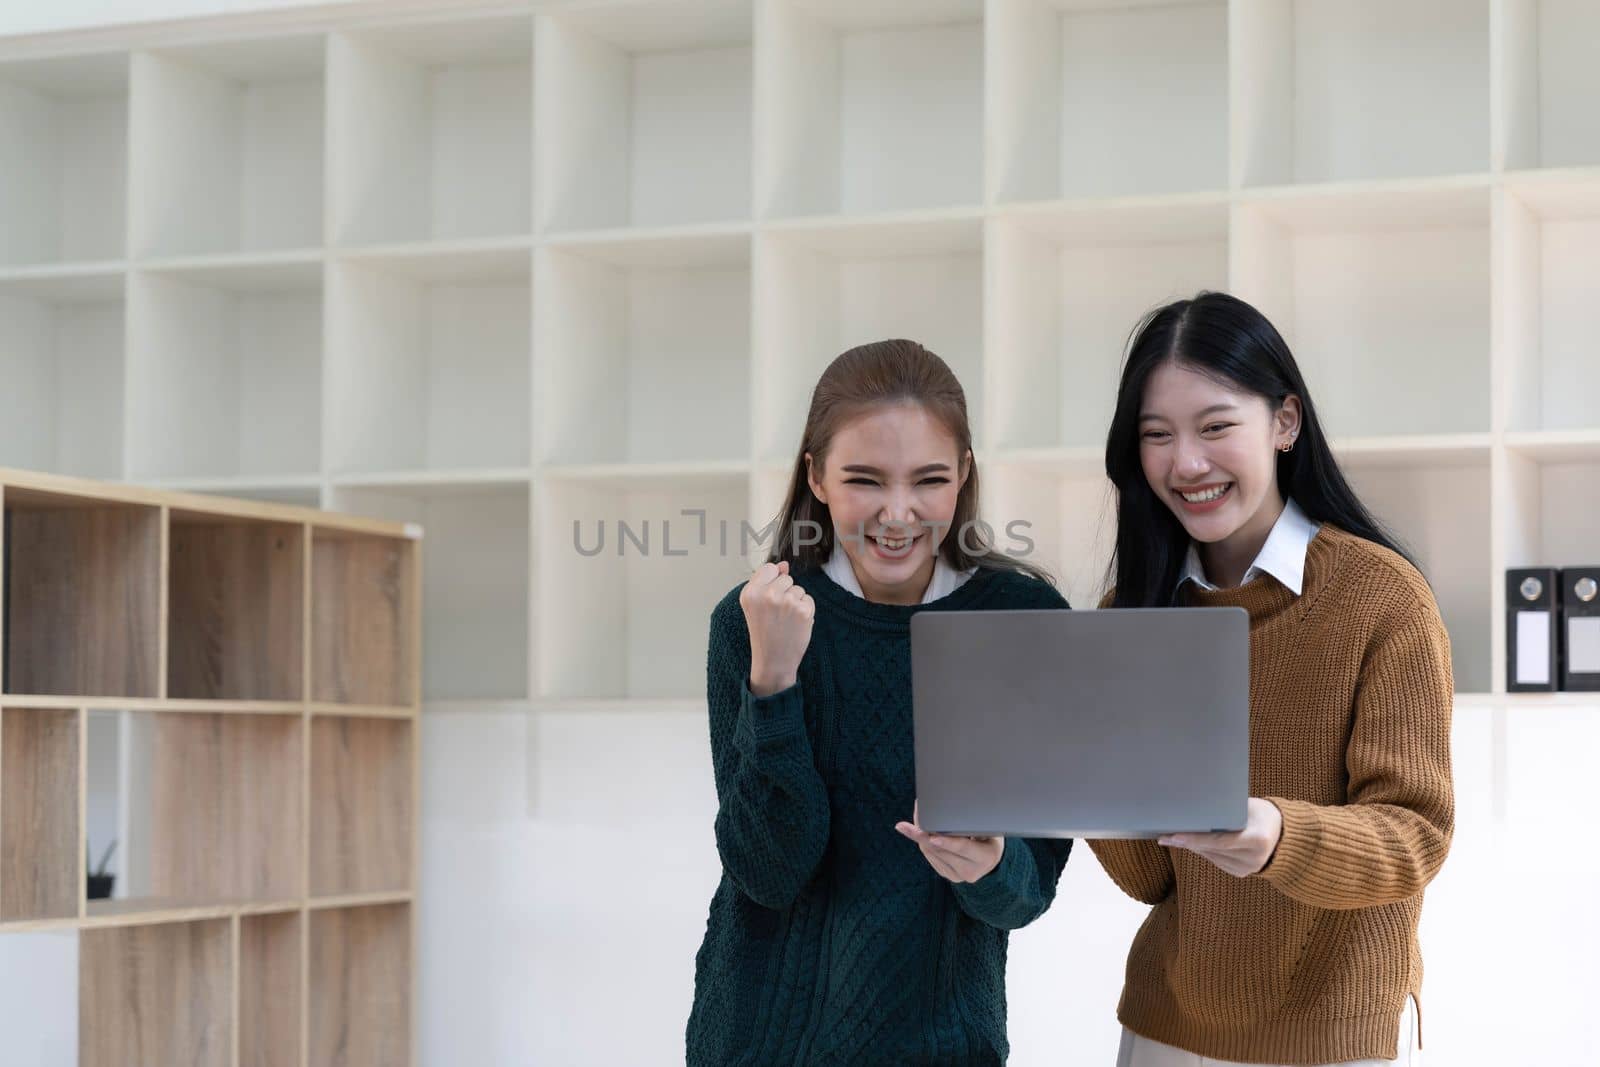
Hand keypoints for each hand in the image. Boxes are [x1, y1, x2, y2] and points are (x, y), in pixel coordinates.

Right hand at [740, 561, 814, 696]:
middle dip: (784, 592)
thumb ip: (766, 582)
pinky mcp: (803, 610)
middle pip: (786, 578)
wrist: (773, 661)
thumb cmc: (764, 632)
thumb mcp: (755, 605)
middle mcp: (767, 594)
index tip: (768, 601)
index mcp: (750, 592)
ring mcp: (786, 601)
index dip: (772, 583)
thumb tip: (784, 565)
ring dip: (795, 602)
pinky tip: (795, 624)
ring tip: (785, 620)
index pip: (769, 569)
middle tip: (776, 615)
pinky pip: (808, 599)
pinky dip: (805, 610)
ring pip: (798, 589)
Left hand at [895, 802, 1004, 883]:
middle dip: (923, 835)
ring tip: (907, 824)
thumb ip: (974, 823)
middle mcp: (970, 870)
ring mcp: (957, 875)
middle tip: (905, 825)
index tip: (932, 838)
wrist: (991, 858)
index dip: (947, 842)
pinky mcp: (947, 874)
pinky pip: (930, 857)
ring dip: (919, 837)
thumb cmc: (990, 836)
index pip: (963, 848)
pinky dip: (923, 843)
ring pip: (932, 854)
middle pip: (941, 851)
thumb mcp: (990, 829)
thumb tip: (955, 810)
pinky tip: (917, 832)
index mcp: (985, 857)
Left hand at [1159, 797, 1283, 877]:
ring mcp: (1248, 868)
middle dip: (1187, 841)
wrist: (1285, 836)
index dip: (1196, 839)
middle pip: (1212, 850)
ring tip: (1173, 836)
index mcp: (1258, 838)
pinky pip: (1216, 861)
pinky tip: (1191, 843)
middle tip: (1165, 833)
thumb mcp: (1249, 807)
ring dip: (1192, 846)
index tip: (1175, 836)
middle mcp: (1254, 858)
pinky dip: (1203, 851)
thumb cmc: (1263, 814)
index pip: (1221, 841)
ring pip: (1211, 856)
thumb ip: (1228, 810)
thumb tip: (1196, 806)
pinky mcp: (1241, 873)